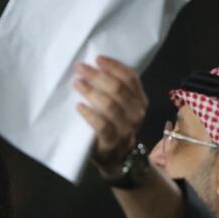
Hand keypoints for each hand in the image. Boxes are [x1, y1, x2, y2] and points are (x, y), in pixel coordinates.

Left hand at [74, 56, 148, 178]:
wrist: (116, 158)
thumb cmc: (115, 125)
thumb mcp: (122, 107)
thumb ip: (116, 90)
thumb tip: (95, 66)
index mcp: (140, 101)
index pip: (131, 78)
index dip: (114, 66)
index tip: (97, 59)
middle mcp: (137, 114)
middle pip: (118, 90)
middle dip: (98, 76)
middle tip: (81, 68)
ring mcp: (126, 129)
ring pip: (110, 106)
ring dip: (92, 92)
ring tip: (77, 83)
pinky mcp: (112, 142)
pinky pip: (101, 126)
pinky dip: (89, 114)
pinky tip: (79, 106)